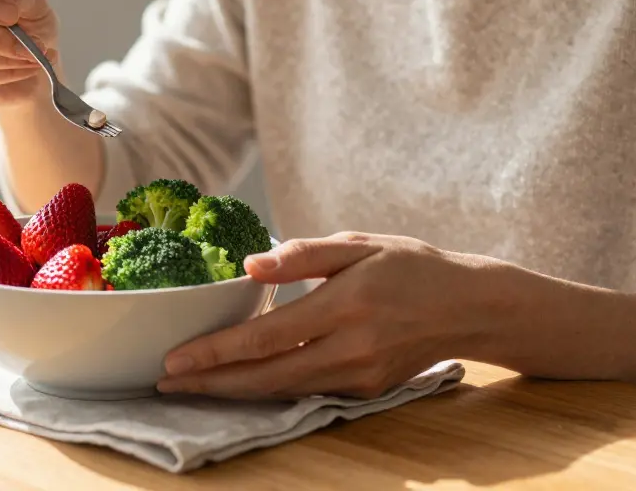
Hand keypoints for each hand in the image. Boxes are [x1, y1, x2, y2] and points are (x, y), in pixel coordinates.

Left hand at [157, 232, 501, 399]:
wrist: (471, 307)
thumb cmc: (410, 266)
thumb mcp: (358, 243)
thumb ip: (302, 254)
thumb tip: (249, 265)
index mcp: (345, 305)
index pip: (267, 337)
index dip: (217, 352)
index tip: (175, 359)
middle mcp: (351, 349)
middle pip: (267, 376)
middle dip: (211, 383)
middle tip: (164, 381)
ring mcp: (360, 376)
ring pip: (283, 391)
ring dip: (233, 391)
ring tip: (190, 386)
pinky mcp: (367, 391)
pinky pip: (306, 391)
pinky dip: (268, 390)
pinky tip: (238, 383)